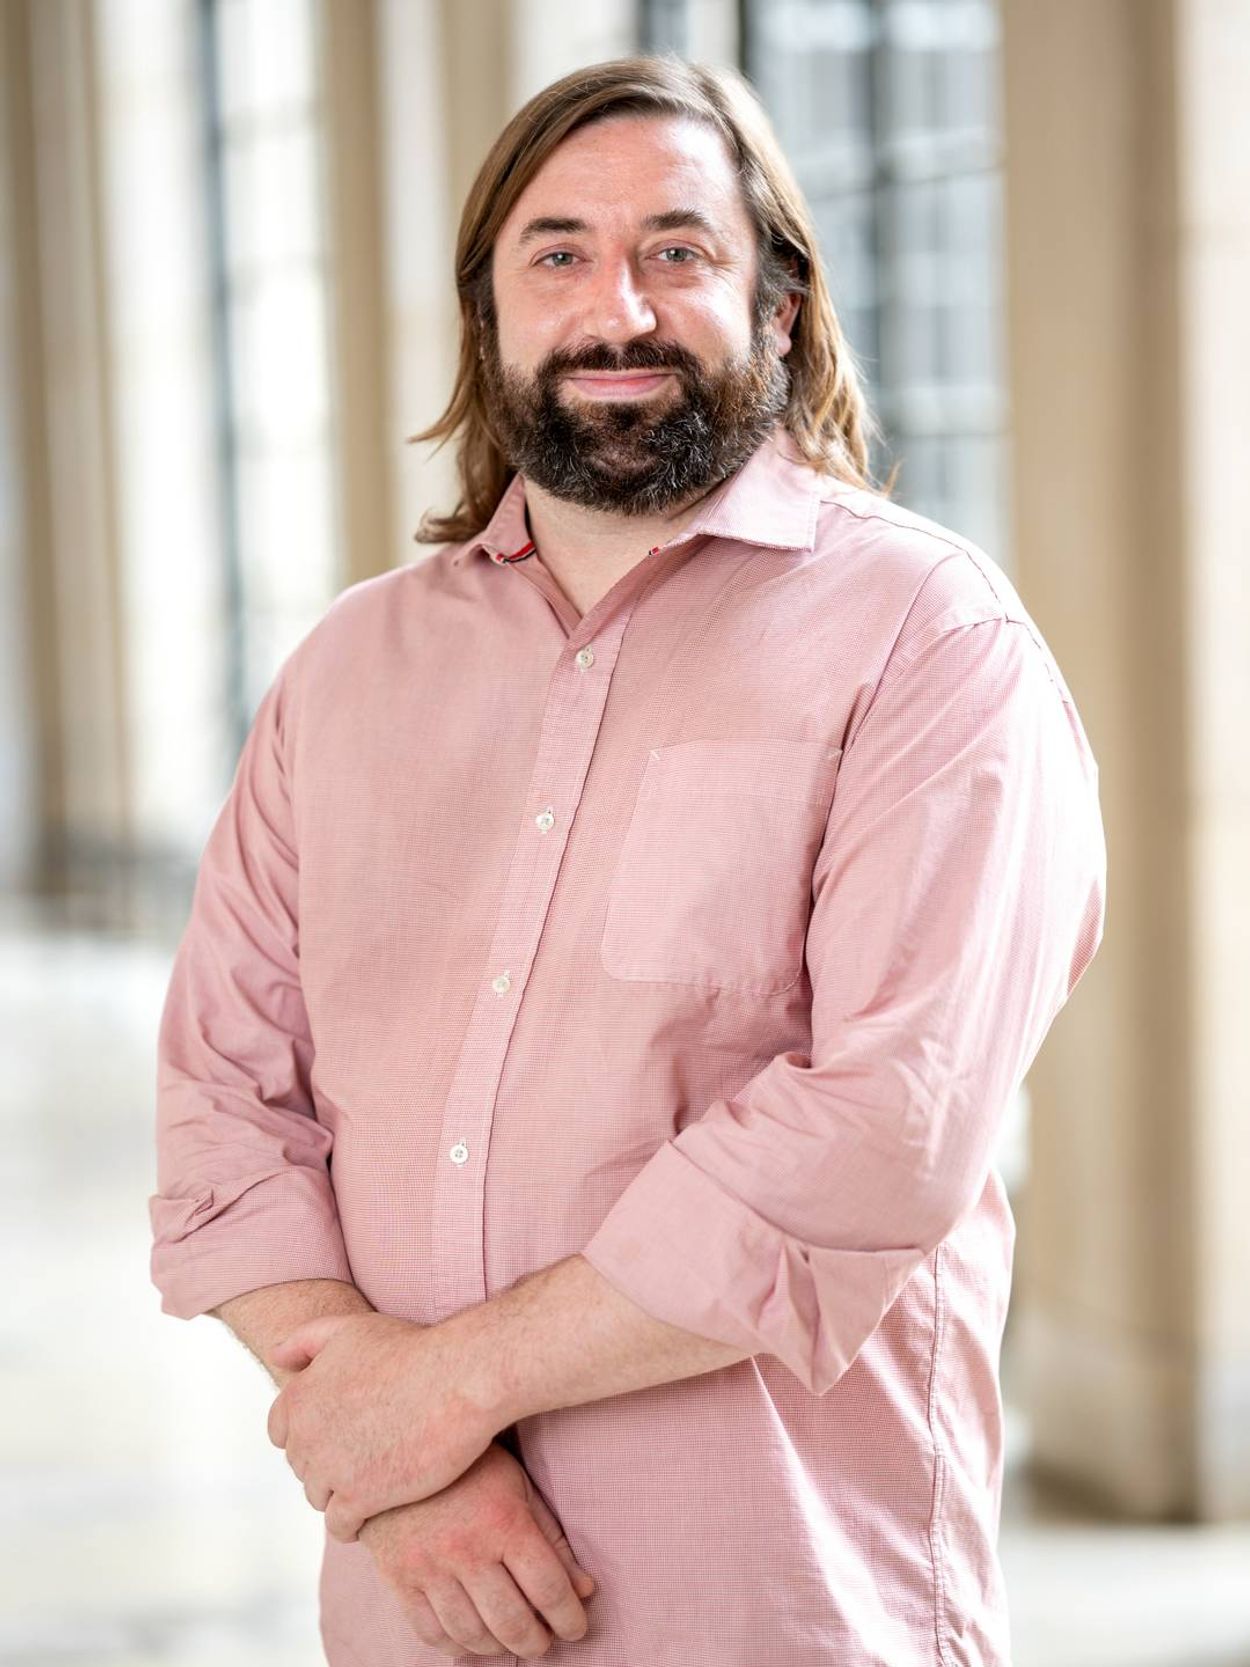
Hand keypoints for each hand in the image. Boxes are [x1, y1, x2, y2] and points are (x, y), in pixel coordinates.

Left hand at [267, 1311, 501, 1540]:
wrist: (456, 1380)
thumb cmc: (411, 1350)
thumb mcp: (351, 1329)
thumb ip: (306, 1340)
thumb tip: (276, 1356)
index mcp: (298, 1396)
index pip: (280, 1430)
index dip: (309, 1431)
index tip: (336, 1431)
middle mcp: (305, 1436)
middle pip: (302, 1464)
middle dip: (325, 1461)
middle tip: (361, 1455)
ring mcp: (330, 1470)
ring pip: (319, 1497)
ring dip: (339, 1493)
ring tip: (370, 1484)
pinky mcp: (360, 1499)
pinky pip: (340, 1525)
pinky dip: (352, 1523)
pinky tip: (374, 1513)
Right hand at [360, 1439, 596, 1658]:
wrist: (402, 1447)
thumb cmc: (472, 1466)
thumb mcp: (519, 1486)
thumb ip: (552, 1538)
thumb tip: (585, 1590)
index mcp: (504, 1521)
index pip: (549, 1589)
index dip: (570, 1618)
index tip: (577, 1628)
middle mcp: (465, 1549)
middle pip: (512, 1622)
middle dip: (537, 1642)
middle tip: (545, 1643)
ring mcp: (428, 1567)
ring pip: (471, 1635)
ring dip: (499, 1649)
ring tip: (512, 1641)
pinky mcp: (399, 1578)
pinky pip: (430, 1633)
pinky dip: (456, 1646)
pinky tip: (472, 1639)